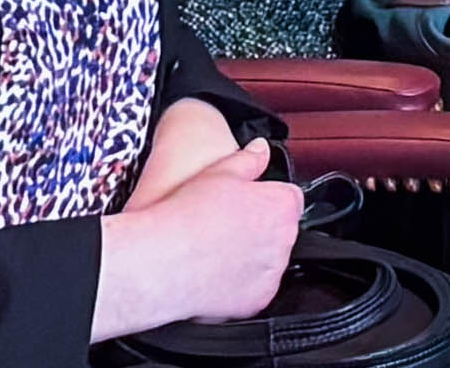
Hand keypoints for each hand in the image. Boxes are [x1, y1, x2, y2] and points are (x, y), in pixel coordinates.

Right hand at [89, 115, 297, 341]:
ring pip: (268, 262)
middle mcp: (283, 239)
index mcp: (281, 205)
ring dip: (251, 258)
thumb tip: (261, 149)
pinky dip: (240, 287)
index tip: (248, 205)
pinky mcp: (256, 301)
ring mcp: (271, 272)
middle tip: (226, 229)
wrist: (160, 263)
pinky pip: (255, 291)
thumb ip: (249, 160)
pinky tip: (214, 276)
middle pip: (279, 231)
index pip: (290, 199)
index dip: (266, 200)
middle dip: (260, 229)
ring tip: (216, 253)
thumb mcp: (220, 172)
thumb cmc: (186, 216)